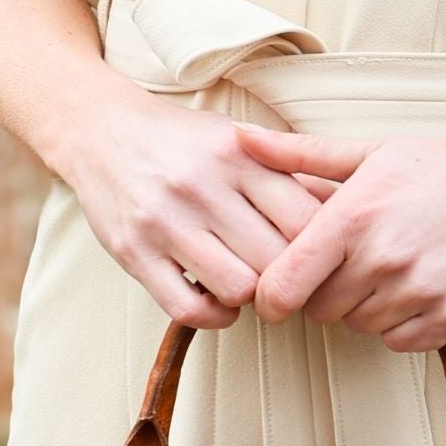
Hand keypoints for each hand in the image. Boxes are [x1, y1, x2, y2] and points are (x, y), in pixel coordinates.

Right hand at [57, 91, 330, 331]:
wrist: (99, 130)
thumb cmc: (180, 140)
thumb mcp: (237, 139)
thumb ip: (287, 171)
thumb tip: (346, 208)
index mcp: (236, 155)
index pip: (306, 218)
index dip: (324, 247)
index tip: (321, 256)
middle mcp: (202, 186)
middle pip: (277, 258)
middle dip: (291, 277)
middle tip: (290, 280)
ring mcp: (165, 221)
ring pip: (238, 287)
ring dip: (251, 297)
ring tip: (249, 284)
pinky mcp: (134, 253)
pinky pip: (188, 309)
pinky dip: (213, 315)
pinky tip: (215, 297)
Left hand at [229, 114, 445, 349]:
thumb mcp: (373, 152)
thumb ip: (300, 155)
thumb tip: (238, 137)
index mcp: (355, 216)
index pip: (284, 283)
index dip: (270, 297)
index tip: (272, 296)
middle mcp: (385, 258)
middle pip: (320, 309)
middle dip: (324, 292)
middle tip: (348, 265)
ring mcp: (423, 292)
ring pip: (360, 326)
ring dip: (365, 307)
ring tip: (389, 268)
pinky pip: (400, 341)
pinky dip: (401, 324)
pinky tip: (417, 288)